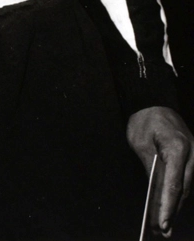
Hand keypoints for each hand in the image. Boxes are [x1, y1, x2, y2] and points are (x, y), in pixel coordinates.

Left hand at [127, 106, 193, 236]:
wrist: (154, 101)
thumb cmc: (145, 120)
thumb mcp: (140, 143)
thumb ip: (150, 168)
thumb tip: (155, 195)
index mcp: (178, 148)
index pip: (174, 184)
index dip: (167, 206)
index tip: (161, 223)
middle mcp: (192, 153)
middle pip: (183, 189)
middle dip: (172, 211)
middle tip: (162, 231)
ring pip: (186, 187)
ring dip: (176, 205)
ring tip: (164, 225)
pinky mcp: (192, 158)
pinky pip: (185, 179)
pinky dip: (177, 193)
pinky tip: (169, 206)